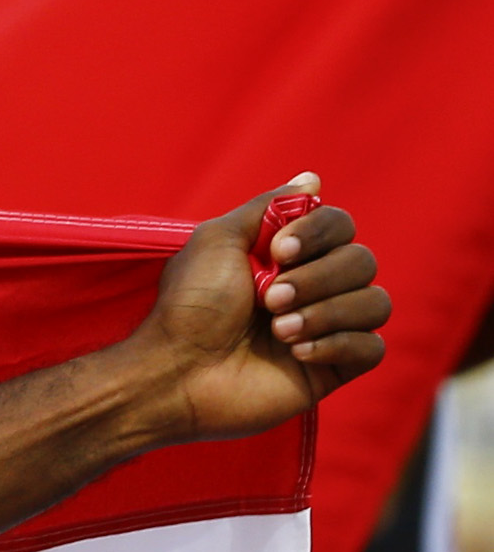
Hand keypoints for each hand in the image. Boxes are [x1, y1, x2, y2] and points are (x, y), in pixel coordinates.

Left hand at [126, 177, 386, 444]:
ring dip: (328, 313)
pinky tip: (297, 353)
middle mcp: (313, 288)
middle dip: (318, 279)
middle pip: (362, 261)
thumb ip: (268, 207)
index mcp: (290, 257)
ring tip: (278, 331)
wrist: (175, 373)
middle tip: (269, 301)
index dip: (320, 232)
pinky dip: (340, 344)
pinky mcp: (332, 368)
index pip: (341, 226)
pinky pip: (373, 347)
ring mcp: (326, 328)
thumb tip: (312, 179)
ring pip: (375, 302)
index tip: (279, 251)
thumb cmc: (189, 307)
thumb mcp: (218, 240)